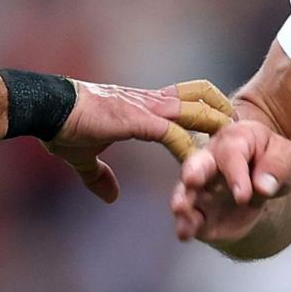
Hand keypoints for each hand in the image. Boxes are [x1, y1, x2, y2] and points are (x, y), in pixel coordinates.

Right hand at [46, 79, 233, 202]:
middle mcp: (149, 101)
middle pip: (199, 94)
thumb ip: (99, 176)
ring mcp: (146, 108)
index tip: (220, 123)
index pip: (183, 96)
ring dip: (216, 127)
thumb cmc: (62, 128)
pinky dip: (190, 150)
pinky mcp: (139, 121)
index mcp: (141, 105)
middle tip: (241, 129)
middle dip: (222, 109)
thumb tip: (112, 197)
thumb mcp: (84, 156)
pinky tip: (201, 166)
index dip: (204, 106)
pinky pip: (174, 135)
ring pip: (195, 110)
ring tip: (234, 147)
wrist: (48, 110)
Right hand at [170, 120, 290, 244]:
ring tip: (181, 211)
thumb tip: (263, 186)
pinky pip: (190, 217)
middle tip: (191, 180)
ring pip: (186, 191)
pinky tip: (185, 233)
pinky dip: (186, 225)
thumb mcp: (287, 156)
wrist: (267, 184)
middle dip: (193, 171)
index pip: (232, 154)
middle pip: (197, 163)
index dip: (236, 174)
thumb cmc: (273, 161)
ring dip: (182, 200)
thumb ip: (277, 165)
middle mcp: (211, 159)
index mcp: (235, 139)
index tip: (243, 196)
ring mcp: (202, 186)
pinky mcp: (200, 210)